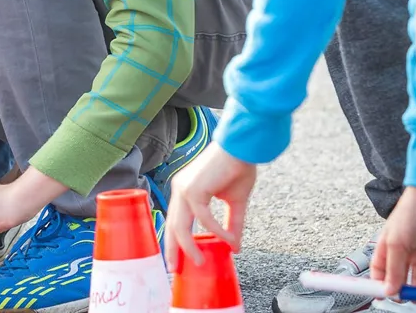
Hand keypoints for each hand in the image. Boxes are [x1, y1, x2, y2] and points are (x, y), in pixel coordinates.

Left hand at [165, 144, 256, 266]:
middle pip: (172, 226)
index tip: (178, 259)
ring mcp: (184, 189)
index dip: (174, 240)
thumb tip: (236, 248)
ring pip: (181, 226)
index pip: (175, 220)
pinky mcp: (194, 189)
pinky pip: (204, 218)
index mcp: (185, 191)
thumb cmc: (239, 168)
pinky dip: (216, 231)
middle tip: (174, 270)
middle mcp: (180, 190)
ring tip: (200, 262)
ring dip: (190, 247)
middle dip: (172, 250)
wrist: (244, 146)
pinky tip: (228, 239)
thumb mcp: (235, 202)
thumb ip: (233, 224)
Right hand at [372, 186, 415, 297]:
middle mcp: (405, 252)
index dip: (379, 285)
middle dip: (400, 290)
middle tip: (402, 299)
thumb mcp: (396, 242)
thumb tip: (389, 290)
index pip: (380, 272)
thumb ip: (393, 268)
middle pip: (400, 278)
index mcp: (388, 247)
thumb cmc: (412, 210)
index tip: (381, 297)